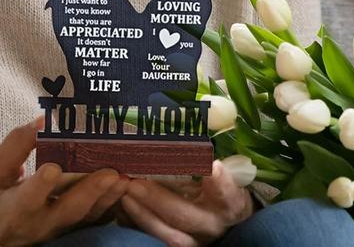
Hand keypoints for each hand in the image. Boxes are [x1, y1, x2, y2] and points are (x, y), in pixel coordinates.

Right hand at [0, 117, 129, 246]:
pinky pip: (96, 220)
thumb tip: (44, 121)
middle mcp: (38, 224)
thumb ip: (17, 144)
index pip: (27, 200)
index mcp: (14, 209)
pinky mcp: (73, 229)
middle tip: (110, 173)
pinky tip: (125, 187)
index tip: (53, 168)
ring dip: (107, 197)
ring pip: (86, 217)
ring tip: (124, 178)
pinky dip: (112, 205)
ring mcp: (59, 230)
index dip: (40, 186)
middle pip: (66, 211)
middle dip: (89, 191)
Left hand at [119, 159, 253, 245]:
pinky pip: (158, 240)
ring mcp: (196, 240)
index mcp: (230, 202)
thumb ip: (208, 156)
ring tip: (125, 194)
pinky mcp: (181, 245)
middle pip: (185, 215)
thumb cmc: (223, 188)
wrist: (227, 222)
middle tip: (135, 182)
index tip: (212, 167)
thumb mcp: (227, 173)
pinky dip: (139, 224)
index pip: (227, 194)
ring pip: (169, 235)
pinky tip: (123, 208)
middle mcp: (213, 224)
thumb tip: (192, 119)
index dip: (220, 183)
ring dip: (143, 214)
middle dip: (158, 199)